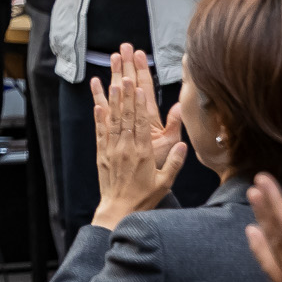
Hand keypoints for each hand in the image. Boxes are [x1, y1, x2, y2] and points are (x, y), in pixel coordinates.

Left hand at [92, 45, 184, 227]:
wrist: (118, 208)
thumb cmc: (145, 196)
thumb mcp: (165, 182)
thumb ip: (174, 162)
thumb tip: (184, 145)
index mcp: (142, 153)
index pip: (140, 123)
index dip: (138, 103)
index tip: (138, 86)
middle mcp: (125, 148)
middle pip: (125, 116)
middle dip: (125, 94)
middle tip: (124, 73)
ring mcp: (111, 149)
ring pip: (112, 120)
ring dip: (112, 100)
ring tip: (112, 81)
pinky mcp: (101, 153)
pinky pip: (100, 131)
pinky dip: (99, 117)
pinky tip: (98, 104)